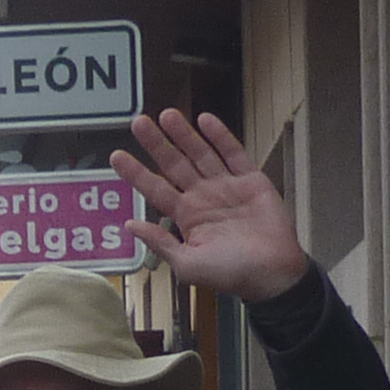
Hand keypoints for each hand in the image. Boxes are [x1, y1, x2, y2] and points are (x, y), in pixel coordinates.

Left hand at [112, 109, 309, 304]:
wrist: (273, 273)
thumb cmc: (231, 274)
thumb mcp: (187, 265)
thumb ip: (159, 243)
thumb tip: (131, 225)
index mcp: (187, 217)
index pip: (155, 189)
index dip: (136, 172)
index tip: (116, 156)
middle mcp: (203, 197)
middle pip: (174, 164)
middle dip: (156, 144)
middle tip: (138, 122)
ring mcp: (226, 186)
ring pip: (200, 153)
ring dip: (184, 134)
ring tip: (166, 115)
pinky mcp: (251, 180)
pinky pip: (233, 153)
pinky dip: (220, 136)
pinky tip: (205, 121)